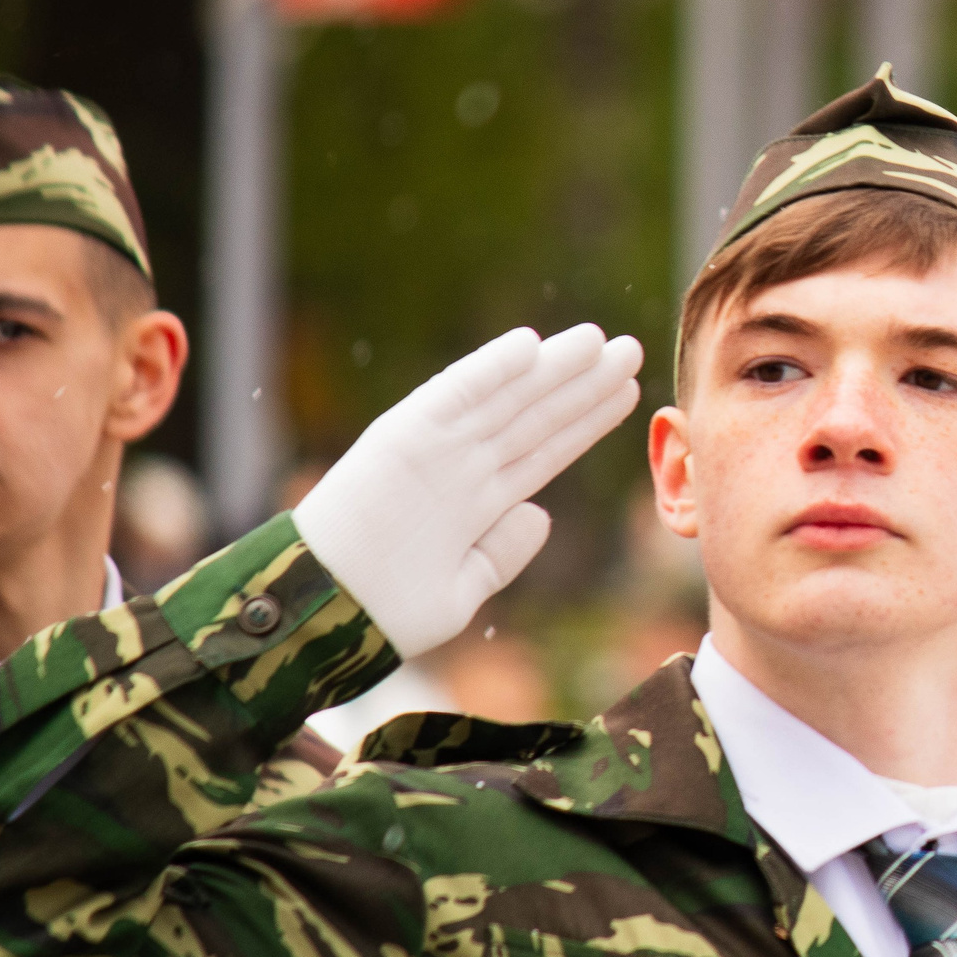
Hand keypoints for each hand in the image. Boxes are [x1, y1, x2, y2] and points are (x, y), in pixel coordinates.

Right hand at [292, 324, 643, 656]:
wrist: (325, 615)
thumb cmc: (382, 611)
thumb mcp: (462, 591)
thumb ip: (502, 552)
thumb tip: (542, 514)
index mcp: (478, 501)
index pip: (545, 451)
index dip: (586, 421)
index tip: (629, 395)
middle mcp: (462, 467)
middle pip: (536, 418)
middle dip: (584, 386)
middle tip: (631, 350)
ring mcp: (435, 450)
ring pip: (508, 401)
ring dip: (553, 370)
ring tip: (599, 340)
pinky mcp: (403, 436)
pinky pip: (453, 395)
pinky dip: (489, 368)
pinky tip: (529, 345)